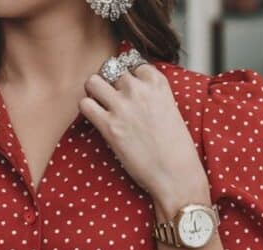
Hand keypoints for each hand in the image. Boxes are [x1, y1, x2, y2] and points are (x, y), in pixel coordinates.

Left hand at [80, 64, 209, 218]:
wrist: (177, 174)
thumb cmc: (177, 148)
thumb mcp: (171, 109)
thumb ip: (153, 94)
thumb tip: (134, 90)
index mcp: (158, 82)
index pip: (132, 62)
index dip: (127, 76)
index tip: (129, 90)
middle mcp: (139, 89)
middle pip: (111, 70)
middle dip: (111, 84)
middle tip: (115, 102)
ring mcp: (122, 106)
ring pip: (93, 82)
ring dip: (95, 93)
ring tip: (102, 107)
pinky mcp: (109, 126)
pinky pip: (85, 105)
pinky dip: (88, 110)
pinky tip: (98, 121)